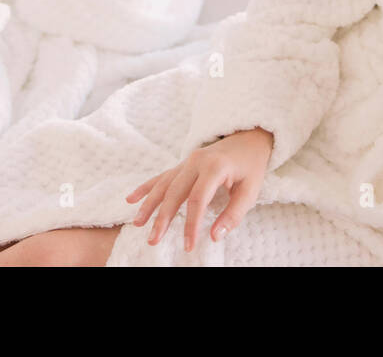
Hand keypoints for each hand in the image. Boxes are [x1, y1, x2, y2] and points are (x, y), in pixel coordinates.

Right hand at [125, 127, 273, 251]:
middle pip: (174, 192)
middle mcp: (196, 161)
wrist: (248, 137)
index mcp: (214, 167)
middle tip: (153, 240)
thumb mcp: (251, 191)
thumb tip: (214, 236)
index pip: (197, 200)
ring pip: (163, 184)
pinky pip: (162, 176)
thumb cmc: (251, 166)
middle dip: (162, 218)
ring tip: (137, 223)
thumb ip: (233, 215)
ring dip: (149, 204)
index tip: (188, 245)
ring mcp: (187, 160)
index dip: (191, 224)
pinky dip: (146, 187)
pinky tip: (131, 198)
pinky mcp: (183, 163)